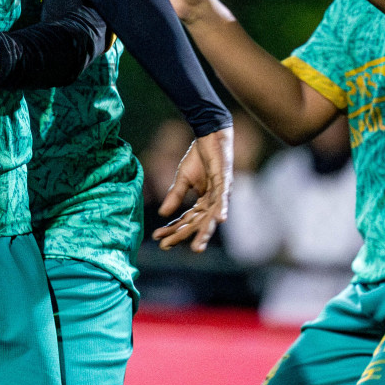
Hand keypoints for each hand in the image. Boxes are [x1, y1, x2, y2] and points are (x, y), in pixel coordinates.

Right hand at [150, 128, 232, 251]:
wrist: (210, 136)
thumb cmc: (199, 157)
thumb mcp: (182, 179)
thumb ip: (175, 196)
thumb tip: (162, 213)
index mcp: (203, 203)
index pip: (186, 220)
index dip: (173, 230)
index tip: (159, 240)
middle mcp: (213, 202)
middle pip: (198, 223)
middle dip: (186, 236)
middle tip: (170, 248)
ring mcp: (220, 194)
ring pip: (211, 217)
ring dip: (205, 232)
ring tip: (197, 247)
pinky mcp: (225, 182)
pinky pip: (223, 198)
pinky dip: (222, 209)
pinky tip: (220, 220)